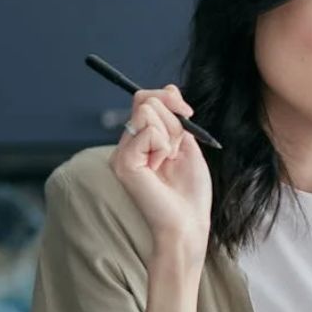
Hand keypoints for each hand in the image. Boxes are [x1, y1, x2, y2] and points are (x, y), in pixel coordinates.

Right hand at [108, 85, 211, 262]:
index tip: (188, 112)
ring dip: (171, 136)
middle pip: (147, 101)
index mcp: (141, 140)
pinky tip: (161, 167)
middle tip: (177, 150)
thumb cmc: (189, 192)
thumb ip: (176, 118)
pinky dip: (165, 146)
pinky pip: (149, 131)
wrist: (187, 223)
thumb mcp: (188, 146)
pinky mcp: (123, 161)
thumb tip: (170, 88)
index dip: (169, 98)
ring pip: (148, 112)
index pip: (145, 99)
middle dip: (174, 121)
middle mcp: (127, 144)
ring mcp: (122, 152)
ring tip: (168, 162)